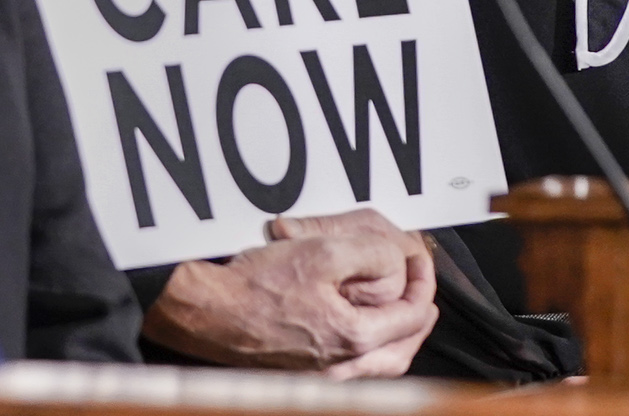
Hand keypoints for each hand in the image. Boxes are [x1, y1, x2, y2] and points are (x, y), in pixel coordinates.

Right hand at [141, 210, 436, 376]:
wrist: (204, 313)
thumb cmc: (253, 286)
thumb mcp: (320, 252)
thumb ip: (369, 253)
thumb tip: (396, 258)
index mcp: (353, 338)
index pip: (411, 316)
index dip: (424, 283)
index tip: (421, 260)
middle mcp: (340, 366)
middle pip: (401, 351)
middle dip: (417, 319)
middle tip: (423, 292)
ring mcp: (320, 376)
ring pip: (378, 365)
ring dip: (396, 337)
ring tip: (400, 312)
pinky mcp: (301, 374)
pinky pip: (352, 368)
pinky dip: (369, 349)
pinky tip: (359, 329)